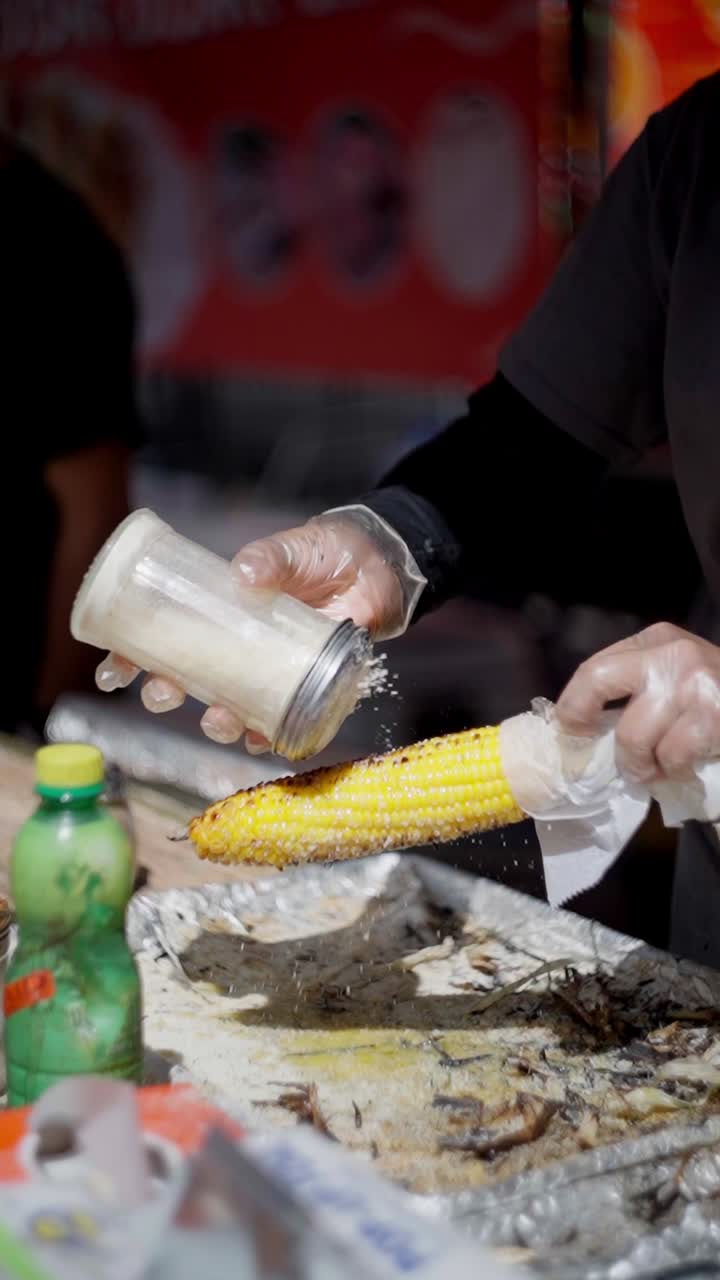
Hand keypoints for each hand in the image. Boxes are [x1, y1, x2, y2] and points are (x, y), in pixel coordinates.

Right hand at [96, 512, 409, 749]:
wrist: (377, 567)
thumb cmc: (323, 554)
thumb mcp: (292, 548)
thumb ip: (270, 557)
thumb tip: (245, 572)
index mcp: (219, 613)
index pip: (164, 639)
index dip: (133, 658)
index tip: (113, 671)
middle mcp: (237, 647)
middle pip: (187, 681)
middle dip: (165, 694)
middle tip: (160, 694)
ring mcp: (269, 669)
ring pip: (229, 708)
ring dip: (217, 722)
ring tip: (217, 721)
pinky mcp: (307, 685)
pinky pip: (280, 719)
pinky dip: (268, 733)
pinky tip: (261, 736)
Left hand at [556, 622, 719, 782]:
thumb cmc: (713, 702)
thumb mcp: (673, 679)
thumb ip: (634, 690)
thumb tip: (579, 728)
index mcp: (655, 640)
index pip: (593, 669)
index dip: (574, 706)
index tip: (572, 734)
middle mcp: (671, 652)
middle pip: (597, 682)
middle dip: (585, 721)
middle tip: (600, 755)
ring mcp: (693, 681)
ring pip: (633, 737)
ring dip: (643, 765)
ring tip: (660, 769)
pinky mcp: (713, 714)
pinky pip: (671, 756)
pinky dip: (674, 772)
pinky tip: (686, 767)